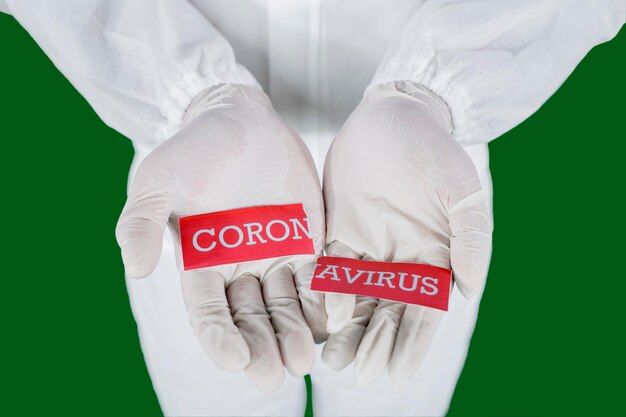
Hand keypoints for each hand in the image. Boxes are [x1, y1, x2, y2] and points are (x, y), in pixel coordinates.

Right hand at [115, 84, 325, 391]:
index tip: (235, 360)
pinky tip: (334, 320)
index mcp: (202, 264)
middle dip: (262, 348)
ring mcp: (276, 255)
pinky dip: (325, 299)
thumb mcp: (158, 180)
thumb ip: (141, 222)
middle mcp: (240, 267)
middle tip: (275, 375)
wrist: (239, 118)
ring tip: (305, 358)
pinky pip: (319, 276)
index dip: (220, 339)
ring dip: (295, 332)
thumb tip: (134, 269)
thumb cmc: (194, 149)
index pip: (209, 314)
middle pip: (251, 319)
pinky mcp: (307, 239)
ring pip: (287, 306)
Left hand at [321, 81, 491, 387]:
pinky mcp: (337, 233)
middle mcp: (399, 261)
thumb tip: (469, 291)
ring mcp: (367, 249)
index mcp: (433, 259)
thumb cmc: (435, 151)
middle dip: (375, 345)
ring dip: (346, 330)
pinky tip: (317, 314)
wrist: (394, 116)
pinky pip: (328, 270)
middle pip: (386, 313)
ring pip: (355, 300)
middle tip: (360, 375)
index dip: (411, 345)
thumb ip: (471, 238)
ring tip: (333, 359)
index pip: (423, 313)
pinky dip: (324, 293)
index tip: (397, 376)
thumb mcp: (462, 190)